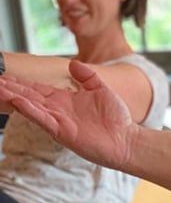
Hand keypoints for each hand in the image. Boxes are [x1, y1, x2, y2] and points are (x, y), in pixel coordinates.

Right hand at [0, 60, 135, 168]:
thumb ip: (87, 76)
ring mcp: (58, 121)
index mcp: (64, 100)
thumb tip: (73, 63)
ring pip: (31, 106)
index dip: (20, 82)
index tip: (3, 75)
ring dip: (14, 97)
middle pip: (28, 96)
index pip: (36, 88)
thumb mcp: (101, 89)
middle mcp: (57, 110)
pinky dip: (30, 110)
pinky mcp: (63, 132)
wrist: (126, 139)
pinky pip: (43, 119)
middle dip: (10, 88)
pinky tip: (18, 102)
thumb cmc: (115, 118)